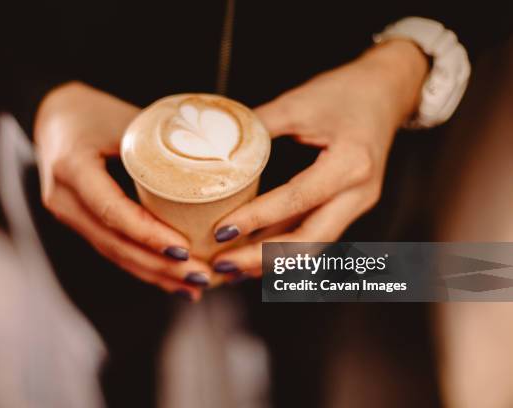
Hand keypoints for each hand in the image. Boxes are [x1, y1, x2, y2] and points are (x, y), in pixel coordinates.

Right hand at [34, 82, 212, 299]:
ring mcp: (68, 215)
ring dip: (154, 274)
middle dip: (159, 265)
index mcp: (72, 167)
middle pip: (114, 243)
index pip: (112, 210)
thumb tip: (214, 167)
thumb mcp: (125, 120)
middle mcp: (64, 199)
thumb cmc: (93, 112)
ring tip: (193, 286)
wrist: (55, 116)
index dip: (148, 234)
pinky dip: (142, 265)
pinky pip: (112, 249)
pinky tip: (169, 279)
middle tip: (200, 276)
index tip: (183, 248)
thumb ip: (160, 146)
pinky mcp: (80, 224)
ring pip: (114, 254)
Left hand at [212, 40, 428, 277]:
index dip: (257, 219)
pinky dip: (282, 249)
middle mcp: (359, 193)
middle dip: (262, 258)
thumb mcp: (299, 103)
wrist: (385, 91)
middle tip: (221, 264)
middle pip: (310, 241)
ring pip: (312, 246)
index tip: (221, 231)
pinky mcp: (347, 207)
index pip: (297, 200)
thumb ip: (258, 126)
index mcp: (350, 164)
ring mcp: (356, 204)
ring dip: (270, 261)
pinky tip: (252, 254)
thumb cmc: (346, 92)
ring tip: (230, 268)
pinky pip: (313, 235)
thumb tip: (213, 148)